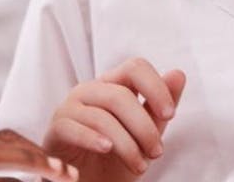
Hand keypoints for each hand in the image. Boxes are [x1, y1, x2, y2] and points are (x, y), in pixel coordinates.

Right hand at [43, 58, 186, 178]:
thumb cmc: (113, 159)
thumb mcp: (144, 135)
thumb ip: (159, 107)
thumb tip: (178, 74)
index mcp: (113, 86)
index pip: (135, 67)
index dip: (156, 87)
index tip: (170, 114)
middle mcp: (90, 91)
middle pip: (120, 95)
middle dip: (144, 127)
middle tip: (156, 152)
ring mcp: (69, 108)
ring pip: (101, 116)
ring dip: (127, 144)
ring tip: (139, 166)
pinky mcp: (55, 130)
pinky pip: (73, 128)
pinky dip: (93, 139)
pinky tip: (106, 149)